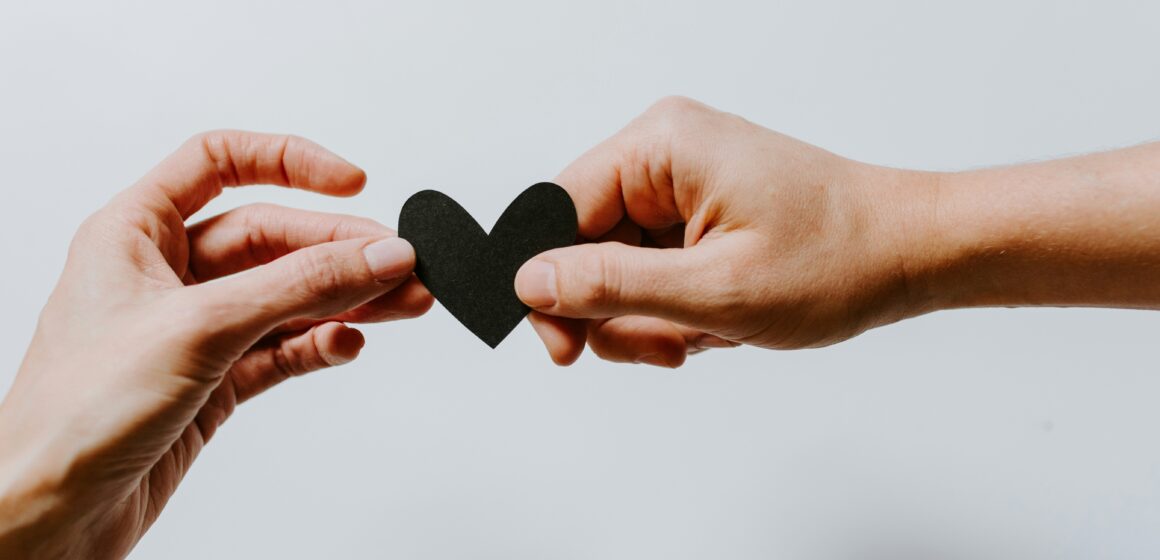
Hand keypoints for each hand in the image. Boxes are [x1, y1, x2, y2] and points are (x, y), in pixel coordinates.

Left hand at [0, 131, 431, 557]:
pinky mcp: (215, 380)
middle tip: (401, 265)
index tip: (352, 182)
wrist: (50, 514)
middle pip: (272, 237)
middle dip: (341, 249)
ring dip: (346, 299)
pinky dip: (320, 344)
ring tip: (403, 303)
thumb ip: (298, 286)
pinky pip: (283, 348)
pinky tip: (346, 344)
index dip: (289, 162)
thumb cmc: (75, 414)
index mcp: (136, 232)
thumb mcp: (200, 327)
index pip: (220, 162)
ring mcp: (195, 328)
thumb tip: (376, 253)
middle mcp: (166, 273)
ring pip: (287, 295)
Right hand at [513, 96, 931, 366]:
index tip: (564, 348)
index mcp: (661, 146)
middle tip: (666, 347)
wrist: (912, 254)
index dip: (549, 285)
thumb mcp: (715, 289)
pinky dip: (675, 309)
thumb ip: (611, 286)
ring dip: (651, 318)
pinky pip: (652, 270)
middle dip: (617, 312)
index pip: (555, 211)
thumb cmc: (838, 259)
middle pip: (584, 245)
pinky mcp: (698, 212)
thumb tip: (529, 283)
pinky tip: (718, 322)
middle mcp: (665, 154)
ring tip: (705, 334)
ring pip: (617, 268)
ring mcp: (682, 184)